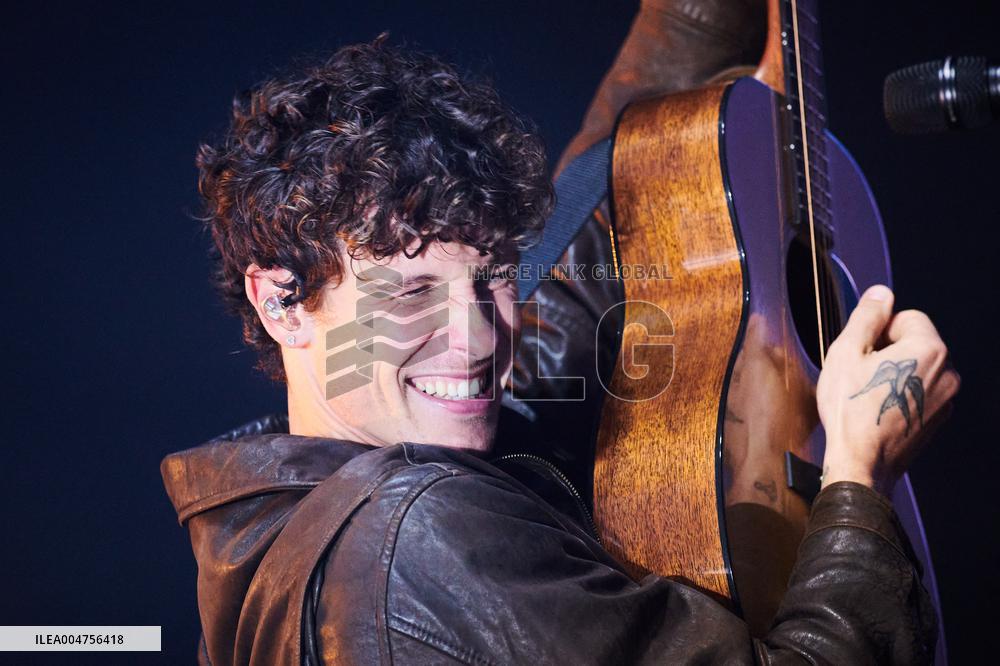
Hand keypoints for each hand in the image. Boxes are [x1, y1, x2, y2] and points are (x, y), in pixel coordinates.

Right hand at [816, 285, 959, 495]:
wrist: (861, 463)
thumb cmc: (850, 409)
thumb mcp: (847, 352)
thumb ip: (867, 317)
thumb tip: (881, 293)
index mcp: (929, 348)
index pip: (907, 317)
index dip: (879, 329)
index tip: (861, 350)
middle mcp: (948, 371)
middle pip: (916, 342)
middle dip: (889, 350)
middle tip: (861, 372)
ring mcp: (946, 398)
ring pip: (919, 368)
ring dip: (896, 372)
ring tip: (868, 393)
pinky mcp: (939, 418)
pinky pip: (922, 392)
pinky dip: (903, 394)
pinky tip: (879, 408)